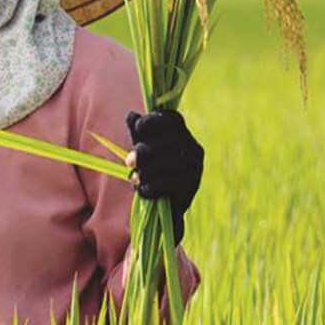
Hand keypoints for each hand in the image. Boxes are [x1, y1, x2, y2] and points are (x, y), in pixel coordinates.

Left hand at [125, 109, 203, 243]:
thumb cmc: (153, 173)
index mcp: (183, 135)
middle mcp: (194, 149)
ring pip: (168, 163)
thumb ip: (138, 133)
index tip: (138, 128)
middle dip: (144, 151)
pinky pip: (169, 183)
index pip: (173, 119)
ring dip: (146, 171)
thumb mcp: (143, 151)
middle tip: (129, 162)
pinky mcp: (191, 187)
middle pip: (168, 141)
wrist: (164, 209)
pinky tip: (144, 190)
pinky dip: (152, 186)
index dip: (154, 120)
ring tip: (135, 179)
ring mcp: (195, 168)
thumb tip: (131, 115)